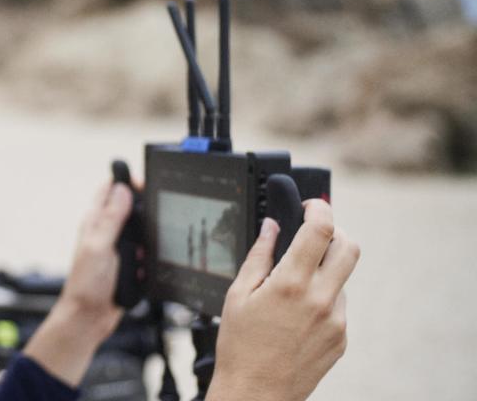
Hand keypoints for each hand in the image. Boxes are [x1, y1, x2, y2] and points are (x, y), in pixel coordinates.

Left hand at [22, 182, 133, 386]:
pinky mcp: (125, 265)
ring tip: (138, 256)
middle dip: (142, 216)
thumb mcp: (99, 247)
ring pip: (140, 233)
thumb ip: (110, 218)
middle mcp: (104, 232)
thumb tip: (122, 189)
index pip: (109, 190)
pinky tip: (139, 270)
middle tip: (146, 228)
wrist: (88, 318)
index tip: (143, 183)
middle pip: (129, 209)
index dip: (125, 182)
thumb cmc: (86, 285)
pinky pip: (143, 255)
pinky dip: (145, 261)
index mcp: (94, 222)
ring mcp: (115, 249)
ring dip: (145, 243)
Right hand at [209, 200, 360, 400]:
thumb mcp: (238, 294)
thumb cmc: (240, 346)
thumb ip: (259, 255)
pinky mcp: (342, 338)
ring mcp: (336, 321)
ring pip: (342, 278)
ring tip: (291, 291)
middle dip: (334, 233)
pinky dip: (322, 300)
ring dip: (324, 272)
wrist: (256, 393)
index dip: (318, 208)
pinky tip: (296, 317)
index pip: (321, 229)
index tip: (309, 206)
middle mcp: (320, 299)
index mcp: (291, 283)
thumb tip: (272, 226)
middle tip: (313, 238)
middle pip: (350, 246)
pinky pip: (338, 306)